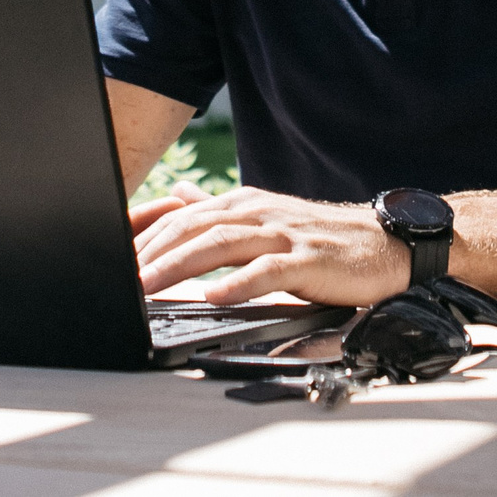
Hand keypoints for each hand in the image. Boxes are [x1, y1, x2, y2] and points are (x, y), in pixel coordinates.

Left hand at [132, 184, 410, 305]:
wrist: (384, 243)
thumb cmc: (319, 239)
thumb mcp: (263, 219)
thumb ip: (218, 214)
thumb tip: (176, 200)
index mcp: (242, 204)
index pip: (181, 217)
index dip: (143, 239)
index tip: (113, 260)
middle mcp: (258, 212)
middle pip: (193, 227)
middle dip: (151, 253)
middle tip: (119, 277)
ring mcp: (283, 233)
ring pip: (221, 244)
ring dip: (180, 265)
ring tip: (149, 286)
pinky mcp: (308, 259)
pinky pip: (268, 270)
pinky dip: (238, 284)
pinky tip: (215, 297)